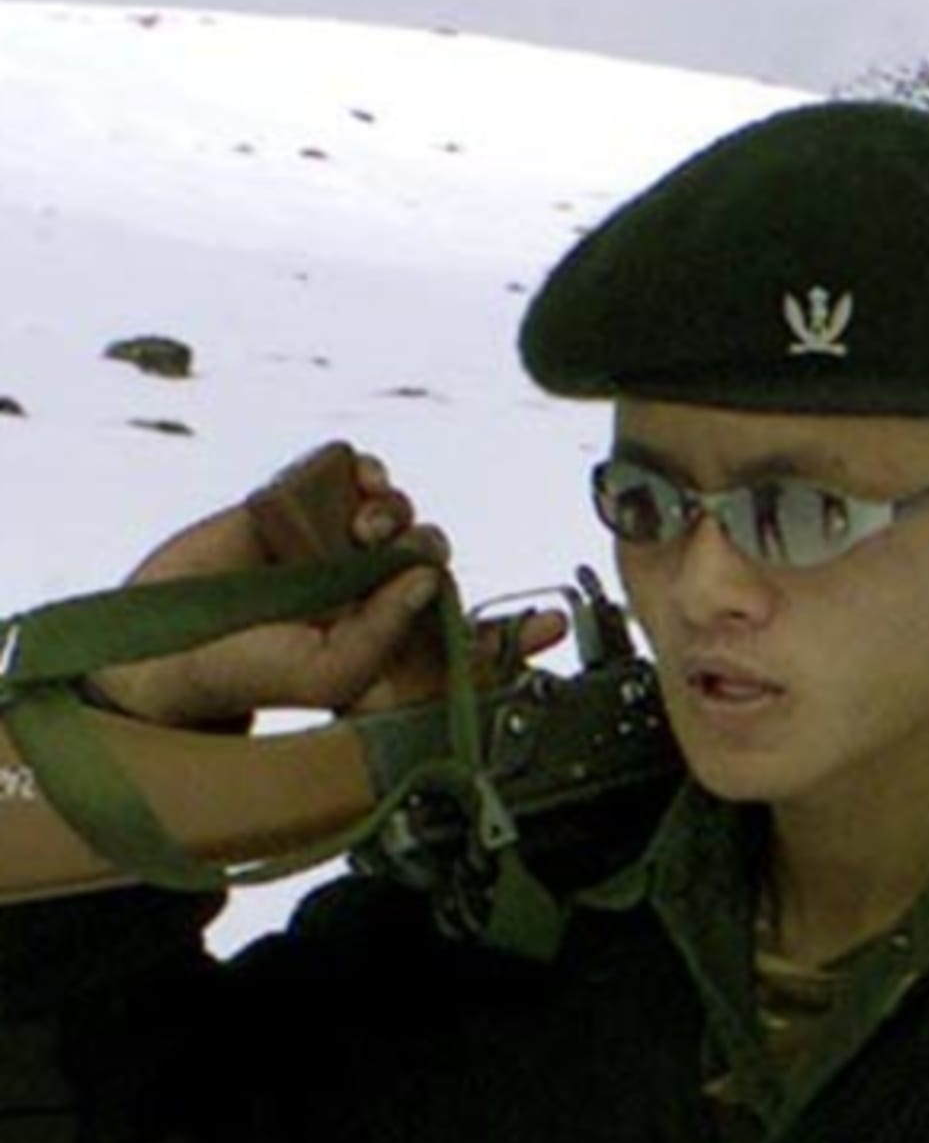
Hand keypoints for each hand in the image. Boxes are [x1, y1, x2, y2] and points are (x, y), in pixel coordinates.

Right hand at [91, 447, 565, 726]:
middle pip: (434, 555)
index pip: (465, 631)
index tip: (553, 622)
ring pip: (400, 512)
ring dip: (401, 510)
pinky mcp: (299, 504)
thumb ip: (382, 635)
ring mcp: (334, 546)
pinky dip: (367, 470)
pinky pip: (351, 473)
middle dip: (433, 550)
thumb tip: (427, 580)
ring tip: (370, 525)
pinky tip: (365, 481)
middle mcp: (369, 591)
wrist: (160, 644)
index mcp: (389, 638)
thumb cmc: (248, 670)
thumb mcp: (328, 672)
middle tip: (405, 557)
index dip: (513, 630)